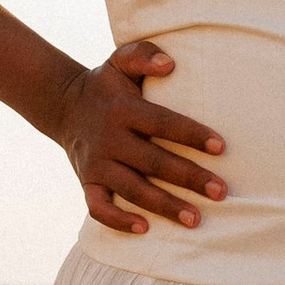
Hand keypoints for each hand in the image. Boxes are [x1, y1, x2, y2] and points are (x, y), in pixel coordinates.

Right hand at [52, 38, 227, 234]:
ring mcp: (97, 163)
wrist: (63, 105)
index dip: (191, 134)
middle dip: (188, 178)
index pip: (162, 122)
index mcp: (123, 108)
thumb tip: (170, 64)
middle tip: (220, 192)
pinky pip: (98, 207)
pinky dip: (118, 220)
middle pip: (153, 161)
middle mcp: (109, 137)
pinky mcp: (86, 182)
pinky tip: (144, 229)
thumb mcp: (120, 61)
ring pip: (132, 189)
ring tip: (195, 219)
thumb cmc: (107, 85)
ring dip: (164, 206)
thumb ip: (143, 55)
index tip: (221, 147)